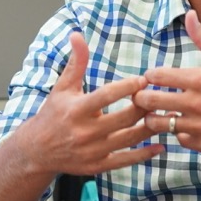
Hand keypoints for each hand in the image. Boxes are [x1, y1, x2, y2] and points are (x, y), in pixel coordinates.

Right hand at [17, 30, 163, 174]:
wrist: (37, 151)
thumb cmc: (53, 114)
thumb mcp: (62, 87)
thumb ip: (76, 62)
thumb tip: (77, 34)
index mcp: (76, 110)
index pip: (106, 96)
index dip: (128, 87)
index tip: (143, 79)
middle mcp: (84, 132)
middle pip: (124, 118)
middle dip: (144, 106)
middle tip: (158, 96)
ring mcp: (92, 151)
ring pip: (129, 139)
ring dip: (150, 127)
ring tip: (164, 116)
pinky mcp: (97, 166)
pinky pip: (125, 161)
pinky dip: (144, 155)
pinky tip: (160, 146)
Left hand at [134, 10, 200, 154]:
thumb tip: (190, 14)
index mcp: (200, 80)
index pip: (156, 76)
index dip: (149, 76)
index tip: (151, 78)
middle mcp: (196, 104)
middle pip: (149, 100)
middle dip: (141, 96)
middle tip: (144, 96)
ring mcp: (199, 126)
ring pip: (157, 123)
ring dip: (154, 117)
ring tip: (159, 112)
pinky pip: (178, 138)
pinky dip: (178, 132)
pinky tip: (184, 125)